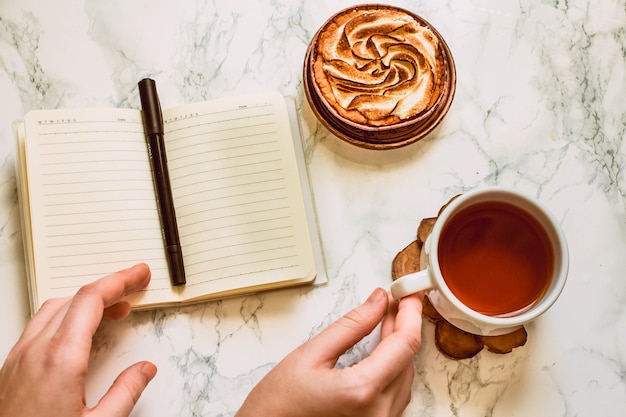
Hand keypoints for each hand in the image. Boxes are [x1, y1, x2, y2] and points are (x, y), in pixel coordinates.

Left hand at [0, 263, 156, 416]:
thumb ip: (125, 393)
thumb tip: (144, 370)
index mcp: (60, 358)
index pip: (92, 299)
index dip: (120, 281)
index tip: (139, 274)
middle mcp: (34, 351)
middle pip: (74, 299)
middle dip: (108, 288)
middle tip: (134, 288)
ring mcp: (18, 359)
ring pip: (53, 310)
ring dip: (85, 302)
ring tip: (113, 310)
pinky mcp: (10, 370)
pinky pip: (39, 328)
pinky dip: (66, 318)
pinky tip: (80, 334)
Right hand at [235, 288, 422, 416]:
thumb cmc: (278, 405)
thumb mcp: (311, 354)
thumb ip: (351, 326)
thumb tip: (377, 302)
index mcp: (362, 391)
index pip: (404, 344)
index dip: (410, 314)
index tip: (409, 294)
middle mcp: (378, 414)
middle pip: (407, 360)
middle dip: (403, 326)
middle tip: (392, 302)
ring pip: (404, 377)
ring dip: (398, 348)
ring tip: (385, 322)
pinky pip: (395, 394)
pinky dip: (392, 368)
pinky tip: (381, 351)